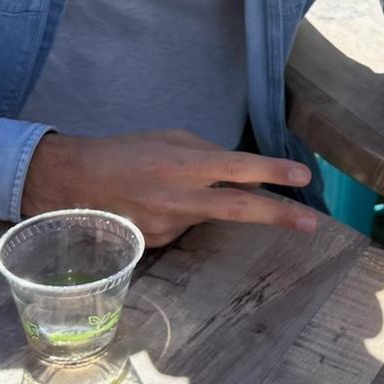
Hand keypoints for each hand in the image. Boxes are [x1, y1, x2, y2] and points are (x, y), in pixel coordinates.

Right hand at [22, 129, 316, 247]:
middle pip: (239, 208)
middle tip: (312, 224)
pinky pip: (185, 227)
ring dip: (206, 205)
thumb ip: (205, 153)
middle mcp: (180, 197)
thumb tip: (236, 169)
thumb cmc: (123, 153)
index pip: (237, 167)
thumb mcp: (167, 138)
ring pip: (209, 216)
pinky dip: (182, 215)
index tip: (302, 176)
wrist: (71, 184)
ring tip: (165, 189)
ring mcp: (170, 225)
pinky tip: (154, 206)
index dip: (272, 171)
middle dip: (279, 215)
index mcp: (183, 163)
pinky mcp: (159, 244)